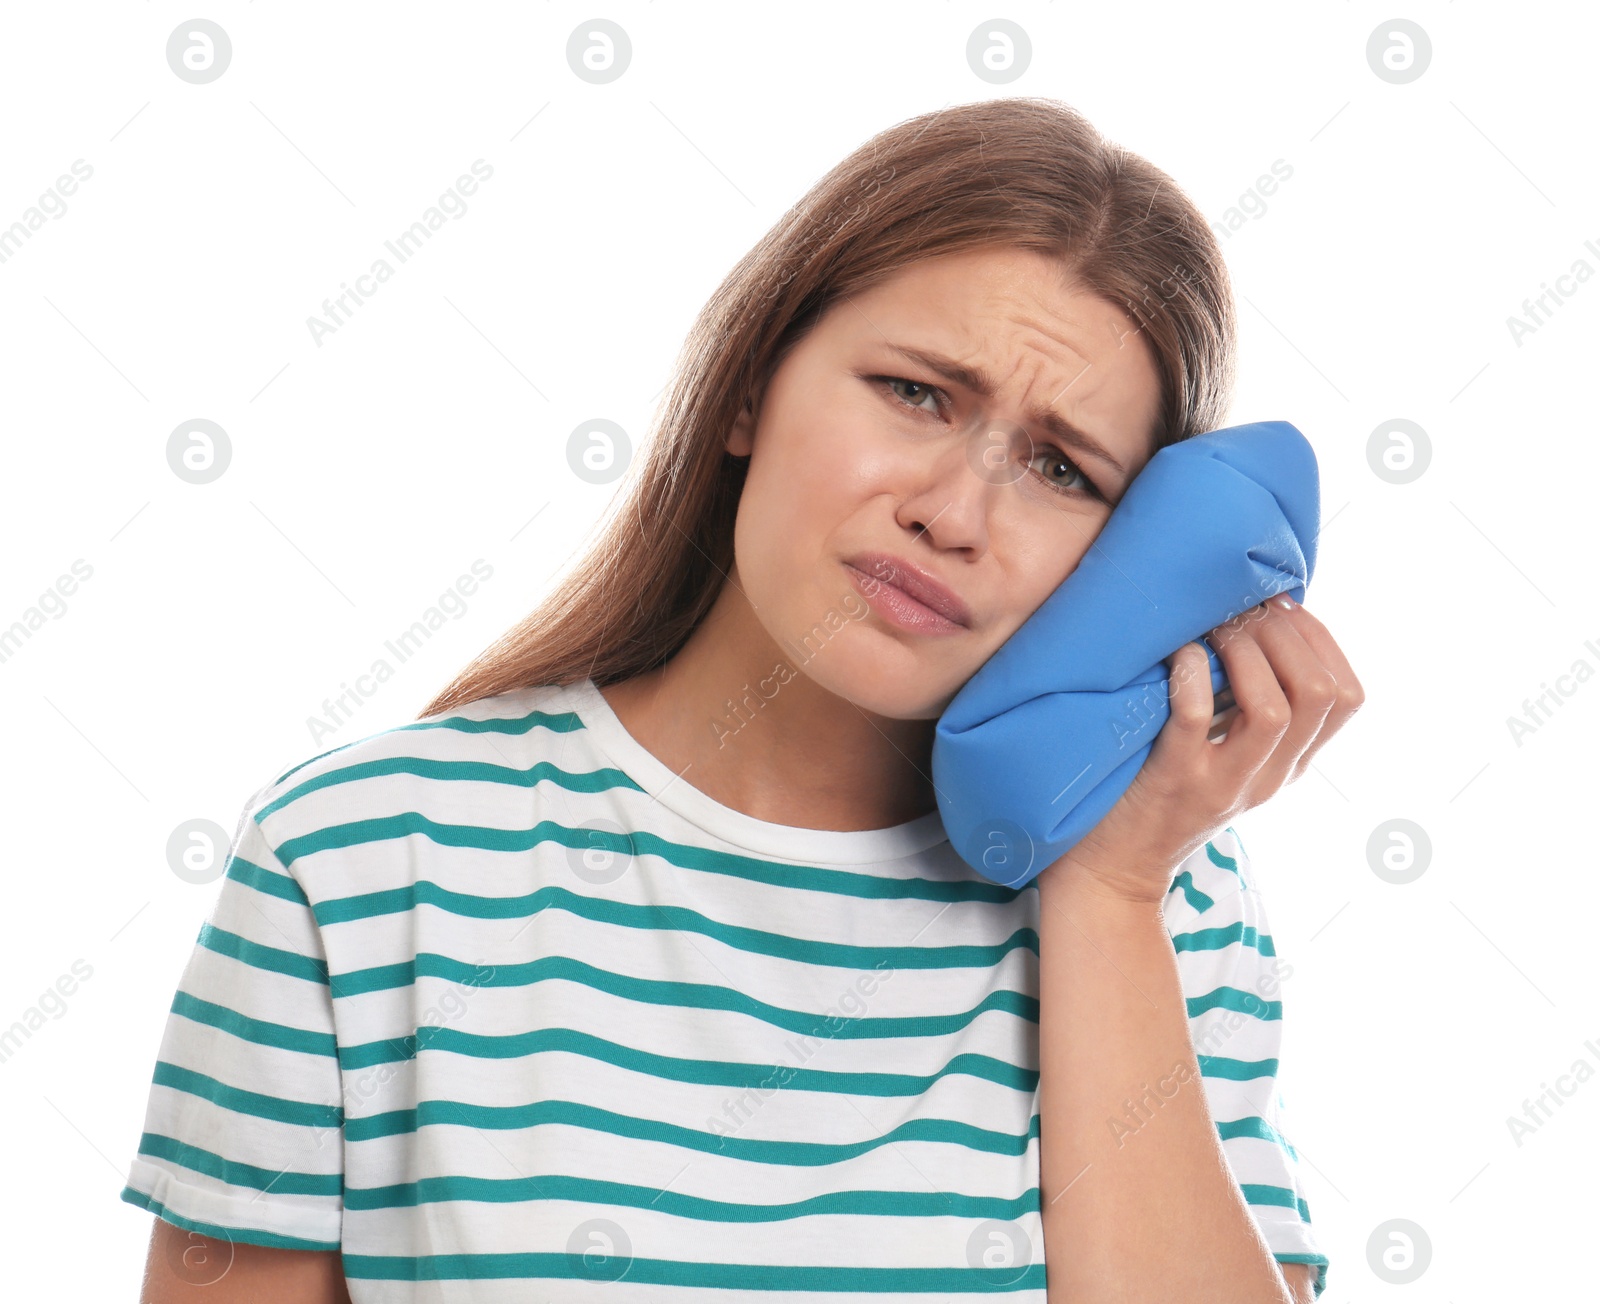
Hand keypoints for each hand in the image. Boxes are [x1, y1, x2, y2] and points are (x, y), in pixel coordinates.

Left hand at [1049, 594, 1364, 904]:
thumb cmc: (1158, 792)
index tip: (1279, 606)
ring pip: (1275, 709)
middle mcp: (1267, 776)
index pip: (1347, 697)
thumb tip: (1255, 620)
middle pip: (1321, 693)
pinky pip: (1195, 718)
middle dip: (1285, 634)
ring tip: (1213, 630)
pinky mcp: (1173, 782)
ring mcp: (1222, 783)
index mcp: (1288, 765)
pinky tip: (1176, 655)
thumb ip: (1245, 705)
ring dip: (1246, 653)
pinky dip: (1190, 674)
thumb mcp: (1223, 752)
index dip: (1320, 638)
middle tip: (1241, 610)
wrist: (1112, 870)